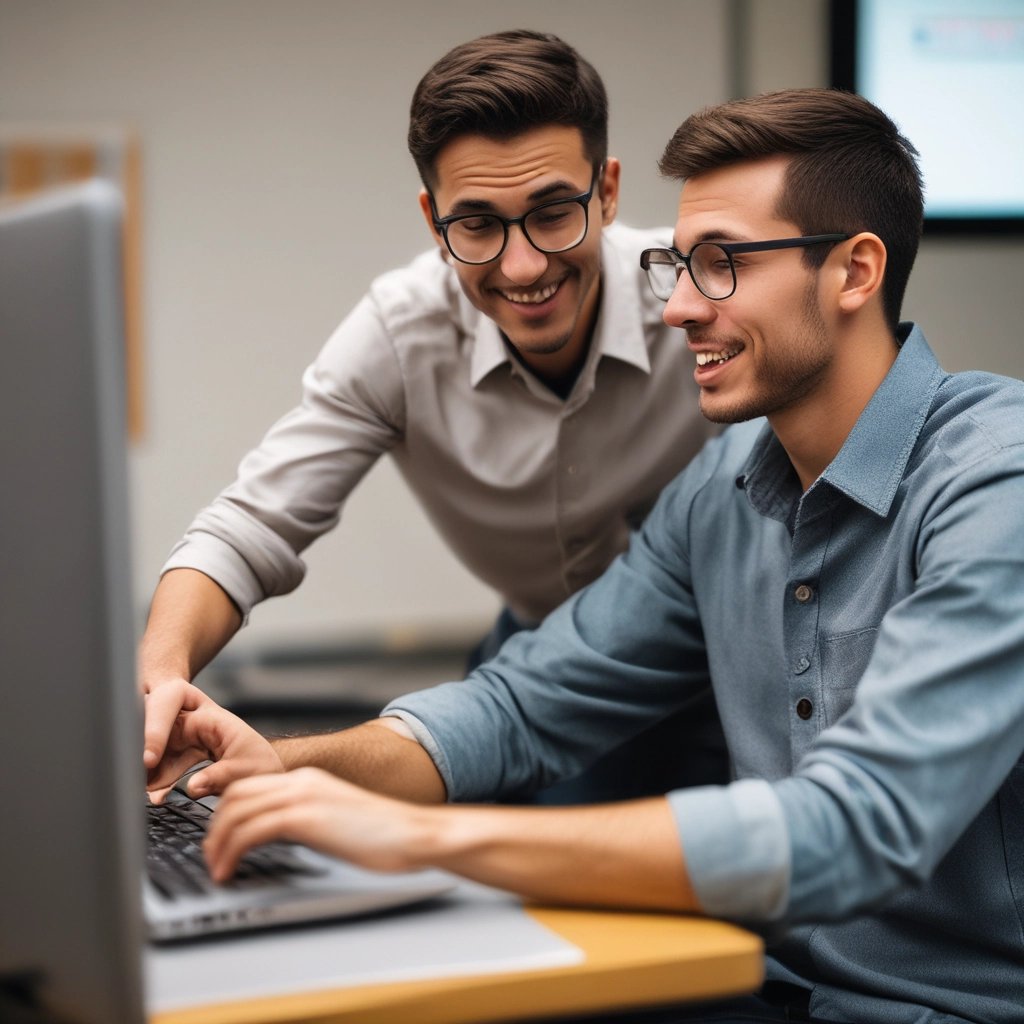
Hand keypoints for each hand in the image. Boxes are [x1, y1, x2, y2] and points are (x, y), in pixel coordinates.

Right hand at [146, 683, 283, 802]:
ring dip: (145, 765)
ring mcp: (183, 736)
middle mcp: (193, 721)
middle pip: (154, 716)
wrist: (265, 773)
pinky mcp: (178, 753)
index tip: (148, 759)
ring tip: (145, 791)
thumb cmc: (260, 765)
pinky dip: (153, 778)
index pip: (172, 706)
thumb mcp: (247, 771)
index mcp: (211, 716)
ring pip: (152, 740)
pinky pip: (157, 761)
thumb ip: (220, 777)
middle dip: (141, 743)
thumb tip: (193, 787)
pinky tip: (156, 796)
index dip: (155, 730)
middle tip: (136, 773)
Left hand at [203, 768, 428, 881]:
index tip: (217, 839)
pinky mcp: (305, 817)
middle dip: (215, 827)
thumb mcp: (336, 821)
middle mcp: (301, 782)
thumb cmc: (382, 836)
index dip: (225, 813)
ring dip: (217, 842)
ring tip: (215, 868)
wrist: (412, 833)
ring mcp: (303, 796)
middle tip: (210, 856)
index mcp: (308, 781)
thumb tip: (278, 839)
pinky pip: (250, 831)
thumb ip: (308, 821)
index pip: (250, 787)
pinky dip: (230, 852)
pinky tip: (228, 872)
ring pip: (237, 811)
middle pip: (236, 795)